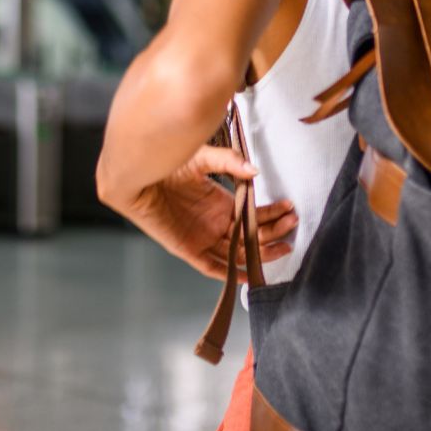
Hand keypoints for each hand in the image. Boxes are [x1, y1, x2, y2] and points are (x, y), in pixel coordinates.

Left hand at [122, 145, 299, 280]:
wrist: (137, 174)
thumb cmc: (167, 163)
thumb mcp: (202, 158)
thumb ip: (229, 162)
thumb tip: (255, 172)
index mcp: (221, 205)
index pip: (254, 216)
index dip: (273, 215)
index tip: (289, 209)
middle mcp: (215, 224)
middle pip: (252, 236)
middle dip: (275, 231)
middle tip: (292, 223)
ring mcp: (203, 238)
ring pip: (240, 253)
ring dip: (262, 251)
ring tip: (285, 243)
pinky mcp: (188, 250)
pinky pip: (214, 267)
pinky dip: (231, 273)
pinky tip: (250, 272)